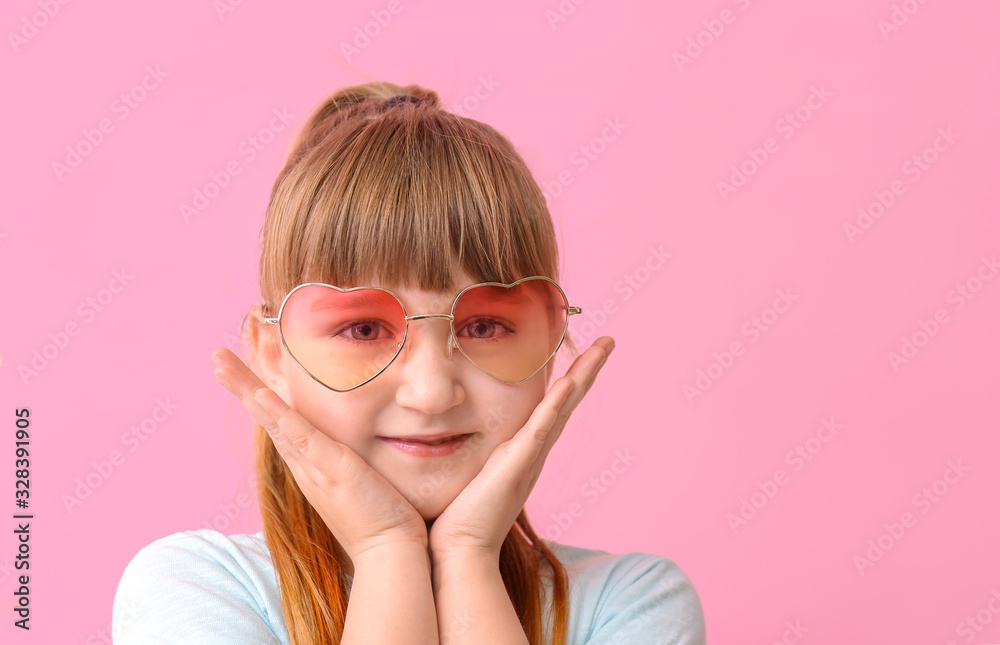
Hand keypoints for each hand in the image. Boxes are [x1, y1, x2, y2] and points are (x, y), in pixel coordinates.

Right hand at [210, 348, 429, 561]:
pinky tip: (261, 394)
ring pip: (273, 421)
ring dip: (248, 390)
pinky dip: (279, 415)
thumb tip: (355, 444)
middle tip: (217, 357)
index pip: (279, 421)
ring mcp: (314, 467)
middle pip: (265, 416)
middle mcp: (303, 464)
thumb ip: (350, 460)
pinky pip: (300, 437)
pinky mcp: (332, 470)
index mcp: (309, 463)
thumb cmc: (381, 516)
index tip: (242, 369)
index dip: (258, 394)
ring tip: (223, 364)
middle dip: (240, 385)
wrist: (389, 550)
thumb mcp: (359, 478)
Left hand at [427, 336, 614, 561]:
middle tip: (608, 340)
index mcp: (522, 450)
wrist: (458, 551)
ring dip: (583, 375)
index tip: (577, 352)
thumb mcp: (470, 472)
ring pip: (562, 408)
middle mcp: (533, 451)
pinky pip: (540, 430)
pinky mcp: (517, 466)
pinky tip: (569, 381)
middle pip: (568, 401)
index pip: (551, 406)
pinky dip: (555, 405)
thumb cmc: (457, 516)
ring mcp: (529, 457)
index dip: (568, 378)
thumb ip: (473, 451)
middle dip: (589, 369)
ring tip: (603, 347)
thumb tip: (452, 432)